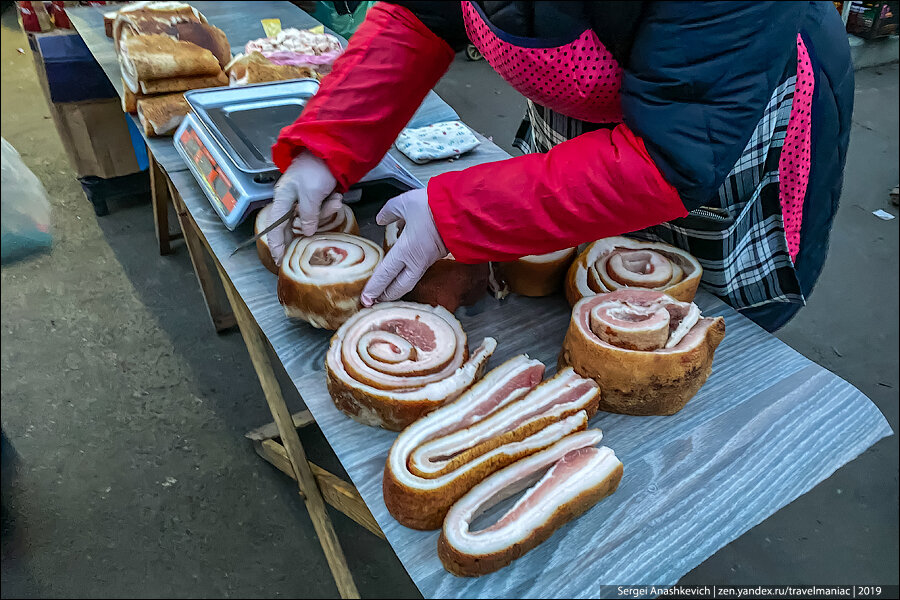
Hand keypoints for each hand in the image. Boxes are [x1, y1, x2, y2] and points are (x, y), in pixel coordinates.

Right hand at [267, 151, 339, 265]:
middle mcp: (290, 200)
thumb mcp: (311, 194)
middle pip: (292, 226)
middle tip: (306, 249)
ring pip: (311, 218)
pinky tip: (336, 195)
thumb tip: (308, 232)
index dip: (276, 245)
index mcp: (283, 198)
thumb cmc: (316, 168)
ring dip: (325, 212)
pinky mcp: (315, 197)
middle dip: (306, 232)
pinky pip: (321, 209)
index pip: (275, 227)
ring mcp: (303, 199)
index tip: (279, 260)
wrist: (331, 151)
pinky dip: (330, 205)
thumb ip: (308, 215)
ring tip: (334, 200)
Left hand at [361, 188, 446, 305]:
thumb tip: (381, 219)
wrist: (462, 210)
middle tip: (375, 301)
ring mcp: (428, 261)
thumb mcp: (404, 203)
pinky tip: (403, 269)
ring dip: (397, 288)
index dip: (374, 288)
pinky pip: (418, 270)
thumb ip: (389, 212)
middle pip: (399, 287)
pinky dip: (407, 275)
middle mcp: (416, 262)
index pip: (385, 275)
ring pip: (409, 281)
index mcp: (405, 251)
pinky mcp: (437, 256)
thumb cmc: (432, 207)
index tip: (365, 300)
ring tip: (387, 290)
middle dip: (386, 296)